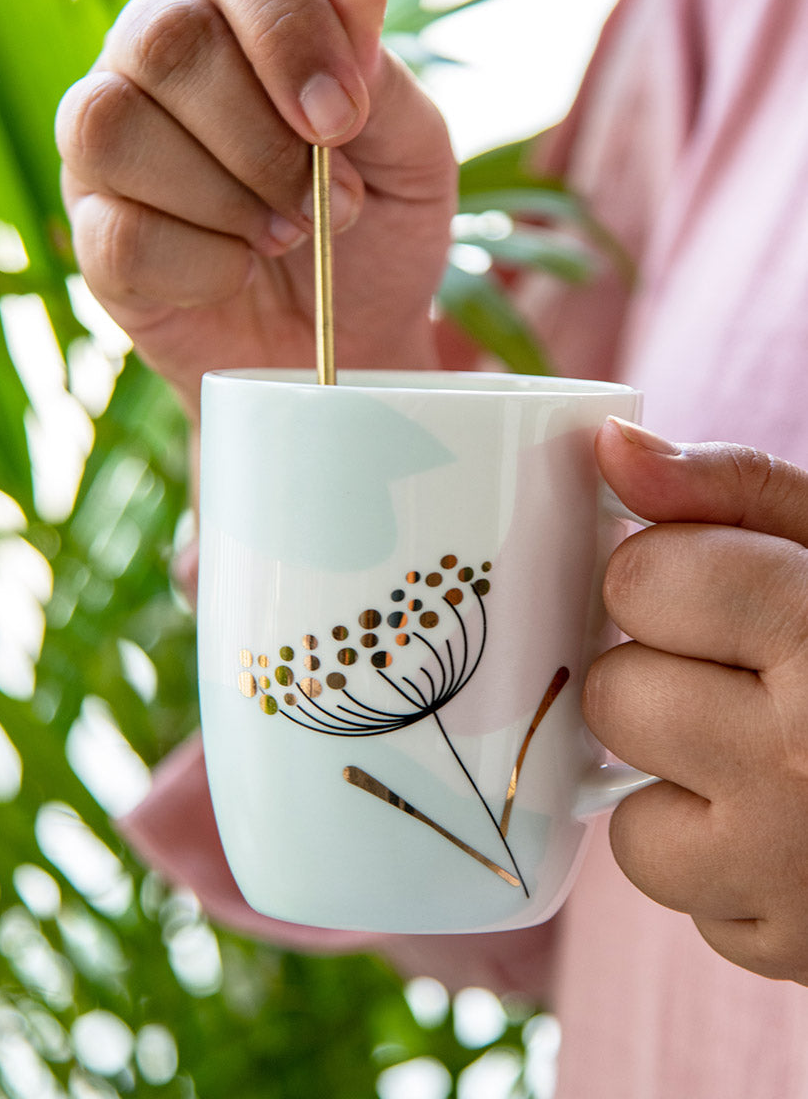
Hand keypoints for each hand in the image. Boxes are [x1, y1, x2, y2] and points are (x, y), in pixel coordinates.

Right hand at [55, 0, 456, 415]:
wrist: (346, 350)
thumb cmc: (377, 240)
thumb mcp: (413, 160)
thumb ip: (383, 79)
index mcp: (243, 18)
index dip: (291, 33)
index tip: (342, 121)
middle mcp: (159, 65)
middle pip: (165, 40)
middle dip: (260, 139)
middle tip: (321, 206)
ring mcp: (112, 152)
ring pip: (113, 126)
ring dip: (221, 197)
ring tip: (282, 237)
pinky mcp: (96, 238)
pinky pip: (118, 233)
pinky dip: (200, 265)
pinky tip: (237, 275)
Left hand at [588, 417, 807, 982]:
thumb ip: (736, 488)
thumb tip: (611, 449)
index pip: (642, 579)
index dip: (663, 574)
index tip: (706, 588)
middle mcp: (804, 765)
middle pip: (617, 694)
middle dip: (661, 675)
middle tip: (741, 675)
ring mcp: (794, 875)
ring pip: (627, 816)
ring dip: (676, 783)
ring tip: (761, 757)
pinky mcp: (787, 950)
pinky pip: (679, 895)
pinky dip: (714, 861)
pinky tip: (782, 829)